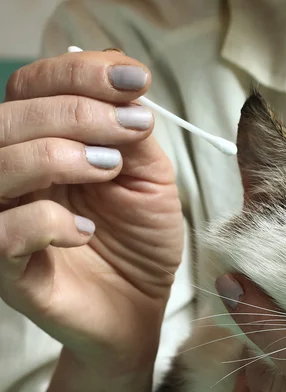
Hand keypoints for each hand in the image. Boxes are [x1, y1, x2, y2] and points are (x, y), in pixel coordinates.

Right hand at [0, 50, 182, 372]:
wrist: (141, 304)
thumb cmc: (142, 240)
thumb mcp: (150, 179)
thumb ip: (132, 136)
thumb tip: (125, 89)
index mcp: (45, 145)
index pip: (34, 88)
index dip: (79, 73)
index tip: (137, 79)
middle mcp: (14, 176)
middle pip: (10, 118)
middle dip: (76, 112)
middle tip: (131, 127)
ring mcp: (4, 219)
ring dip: (57, 155)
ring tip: (110, 168)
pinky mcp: (7, 268)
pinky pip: (3, 233)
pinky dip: (45, 223)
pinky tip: (84, 232)